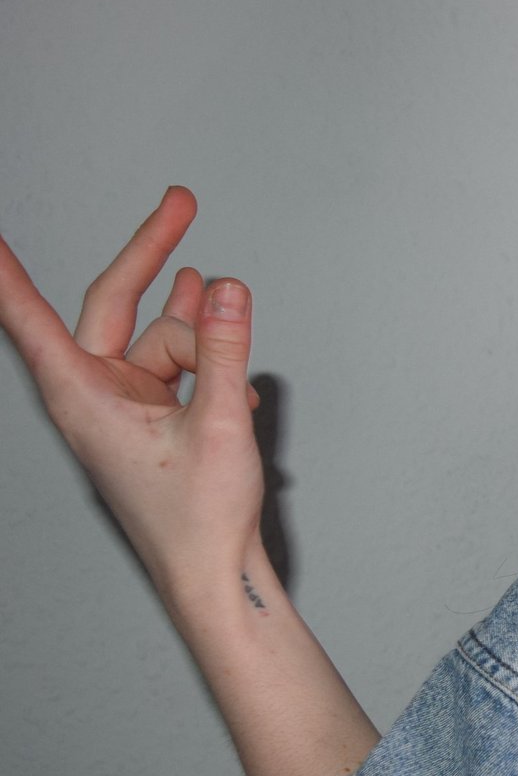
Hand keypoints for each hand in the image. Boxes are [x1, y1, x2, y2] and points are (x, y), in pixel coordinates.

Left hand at [0, 187, 267, 603]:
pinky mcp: (148, 414)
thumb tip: (225, 289)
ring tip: (228, 313)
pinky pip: (176, 363)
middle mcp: (94, 394)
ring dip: (199, 334)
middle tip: (181, 204)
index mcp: (83, 397)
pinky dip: (210, 366)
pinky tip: (237, 388)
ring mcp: (122, 403)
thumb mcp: (220, 424)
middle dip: (153, 254)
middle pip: (113, 304)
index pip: (28, 318)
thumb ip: (221, 350)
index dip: (5, 274)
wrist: (214, 571)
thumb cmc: (197, 520)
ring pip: (161, 337)